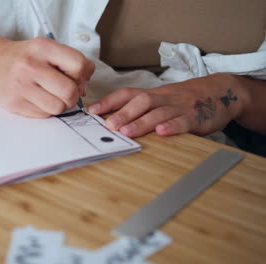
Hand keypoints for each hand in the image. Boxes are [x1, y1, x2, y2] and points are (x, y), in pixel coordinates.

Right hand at [0, 37, 94, 117]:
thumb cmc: (26, 57)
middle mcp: (29, 66)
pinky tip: (36, 98)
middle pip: (69, 92)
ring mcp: (19, 86)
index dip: (83, 75)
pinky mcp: (13, 103)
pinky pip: (43, 115)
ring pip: (57, 108)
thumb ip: (70, 63)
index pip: (78, 65)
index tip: (76, 77)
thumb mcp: (48, 49)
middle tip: (65, 91)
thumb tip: (84, 89)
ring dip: (59, 105)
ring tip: (50, 95)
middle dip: (72, 95)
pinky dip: (45, 109)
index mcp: (42, 48)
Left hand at [88, 74, 245, 137]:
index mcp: (151, 94)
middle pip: (141, 102)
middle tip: (108, 126)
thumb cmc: (181, 99)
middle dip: (123, 114)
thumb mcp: (159, 99)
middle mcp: (163, 98)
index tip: (92, 111)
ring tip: (127, 133)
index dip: (109, 101)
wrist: (219, 91)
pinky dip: (172, 127)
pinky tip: (162, 133)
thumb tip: (108, 119)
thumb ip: (137, 108)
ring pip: (158, 113)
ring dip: (141, 123)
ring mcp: (179, 107)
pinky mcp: (195, 117)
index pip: (126, 94)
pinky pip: (183, 121)